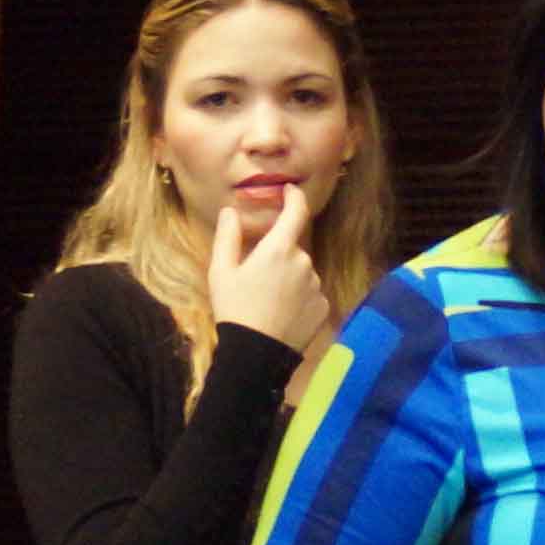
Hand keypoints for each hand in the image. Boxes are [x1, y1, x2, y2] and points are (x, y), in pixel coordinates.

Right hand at [207, 181, 328, 351]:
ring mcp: (316, 285)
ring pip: (302, 272)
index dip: (294, 198)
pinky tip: (281, 314)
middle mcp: (304, 263)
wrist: (257, 354)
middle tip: (255, 279)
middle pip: (292, 249)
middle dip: (277, 256)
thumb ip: (228, 237)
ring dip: (288, 278)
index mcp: (279, 249)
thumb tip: (230, 212)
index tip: (290, 191)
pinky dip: (298, 298)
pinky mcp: (323, 306)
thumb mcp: (221, 272)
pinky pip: (310, 294)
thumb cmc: (235, 309)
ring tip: (266, 301)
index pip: (296, 212)